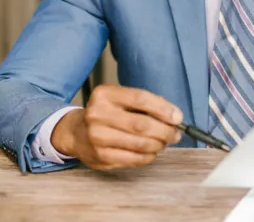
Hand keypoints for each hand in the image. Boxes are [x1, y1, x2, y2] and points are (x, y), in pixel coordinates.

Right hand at [51, 84, 182, 169]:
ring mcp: (97, 137)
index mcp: (105, 94)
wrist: (75, 132)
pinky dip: (148, 156)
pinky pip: (134, 159)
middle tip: (175, 134)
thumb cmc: (106, 114)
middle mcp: (98, 114)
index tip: (178, 117)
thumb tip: (174, 116)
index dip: (163, 109)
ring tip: (163, 143)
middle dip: (165, 131)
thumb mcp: (119, 99)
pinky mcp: (101, 157)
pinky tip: (151, 152)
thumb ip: (145, 104)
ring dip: (158, 145)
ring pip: (140, 144)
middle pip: (142, 124)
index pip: (140, 99)